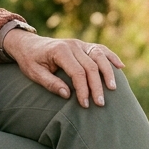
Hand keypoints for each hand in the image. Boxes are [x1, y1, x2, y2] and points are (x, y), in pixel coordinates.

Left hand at [3, 29, 124, 107]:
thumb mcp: (34, 73)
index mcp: (60, 51)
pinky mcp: (83, 45)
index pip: (77, 72)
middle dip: (97, 86)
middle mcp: (72, 45)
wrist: (27, 44)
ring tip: (113, 89)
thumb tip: (67, 95)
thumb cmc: (30, 60)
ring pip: (99, 56)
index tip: (85, 104)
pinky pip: (100, 49)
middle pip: (91, 66)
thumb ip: (50, 83)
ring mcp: (79, 43)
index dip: (83, 89)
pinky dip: (111, 57)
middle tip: (100, 104)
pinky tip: (121, 67)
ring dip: (108, 72)